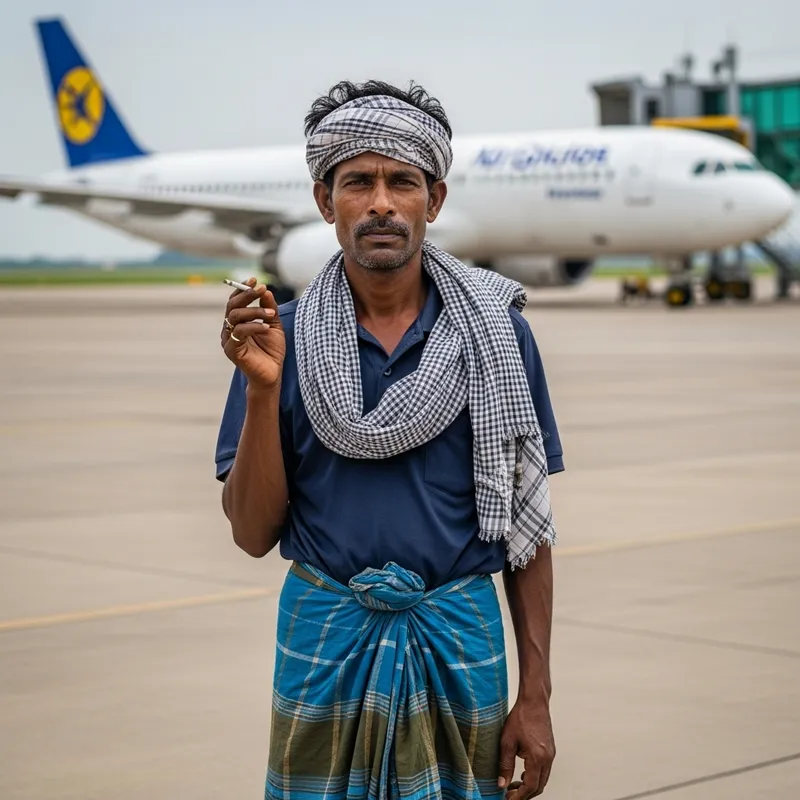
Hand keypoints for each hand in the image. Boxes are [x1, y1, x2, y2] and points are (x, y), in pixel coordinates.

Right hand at [221, 277, 285, 391]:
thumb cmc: (271, 351)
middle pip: (232, 306)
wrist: (272, 374)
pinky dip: (254, 327)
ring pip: (235, 317)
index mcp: (238, 321)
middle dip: (247, 295)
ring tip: (270, 314)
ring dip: (254, 311)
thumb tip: (266, 290)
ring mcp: (228, 339)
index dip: (243, 289)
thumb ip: (269, 308)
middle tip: (261, 289)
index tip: (255, 280)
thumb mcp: (274, 325)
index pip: (235, 301)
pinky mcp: (231, 350)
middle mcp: (229, 328)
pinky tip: (266, 327)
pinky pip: (239, 332)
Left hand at [498, 699, 555, 798]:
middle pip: (538, 786)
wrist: (534, 702)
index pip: (530, 786)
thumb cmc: (520, 717)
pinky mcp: (550, 750)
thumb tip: (501, 784)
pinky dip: (534, 776)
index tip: (508, 799)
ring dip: (530, 786)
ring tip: (513, 786)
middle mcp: (548, 758)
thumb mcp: (507, 741)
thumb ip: (505, 764)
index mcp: (537, 757)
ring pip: (542, 779)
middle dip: (525, 794)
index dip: (519, 796)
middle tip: (509, 795)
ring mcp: (551, 754)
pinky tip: (522, 773)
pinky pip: (544, 770)